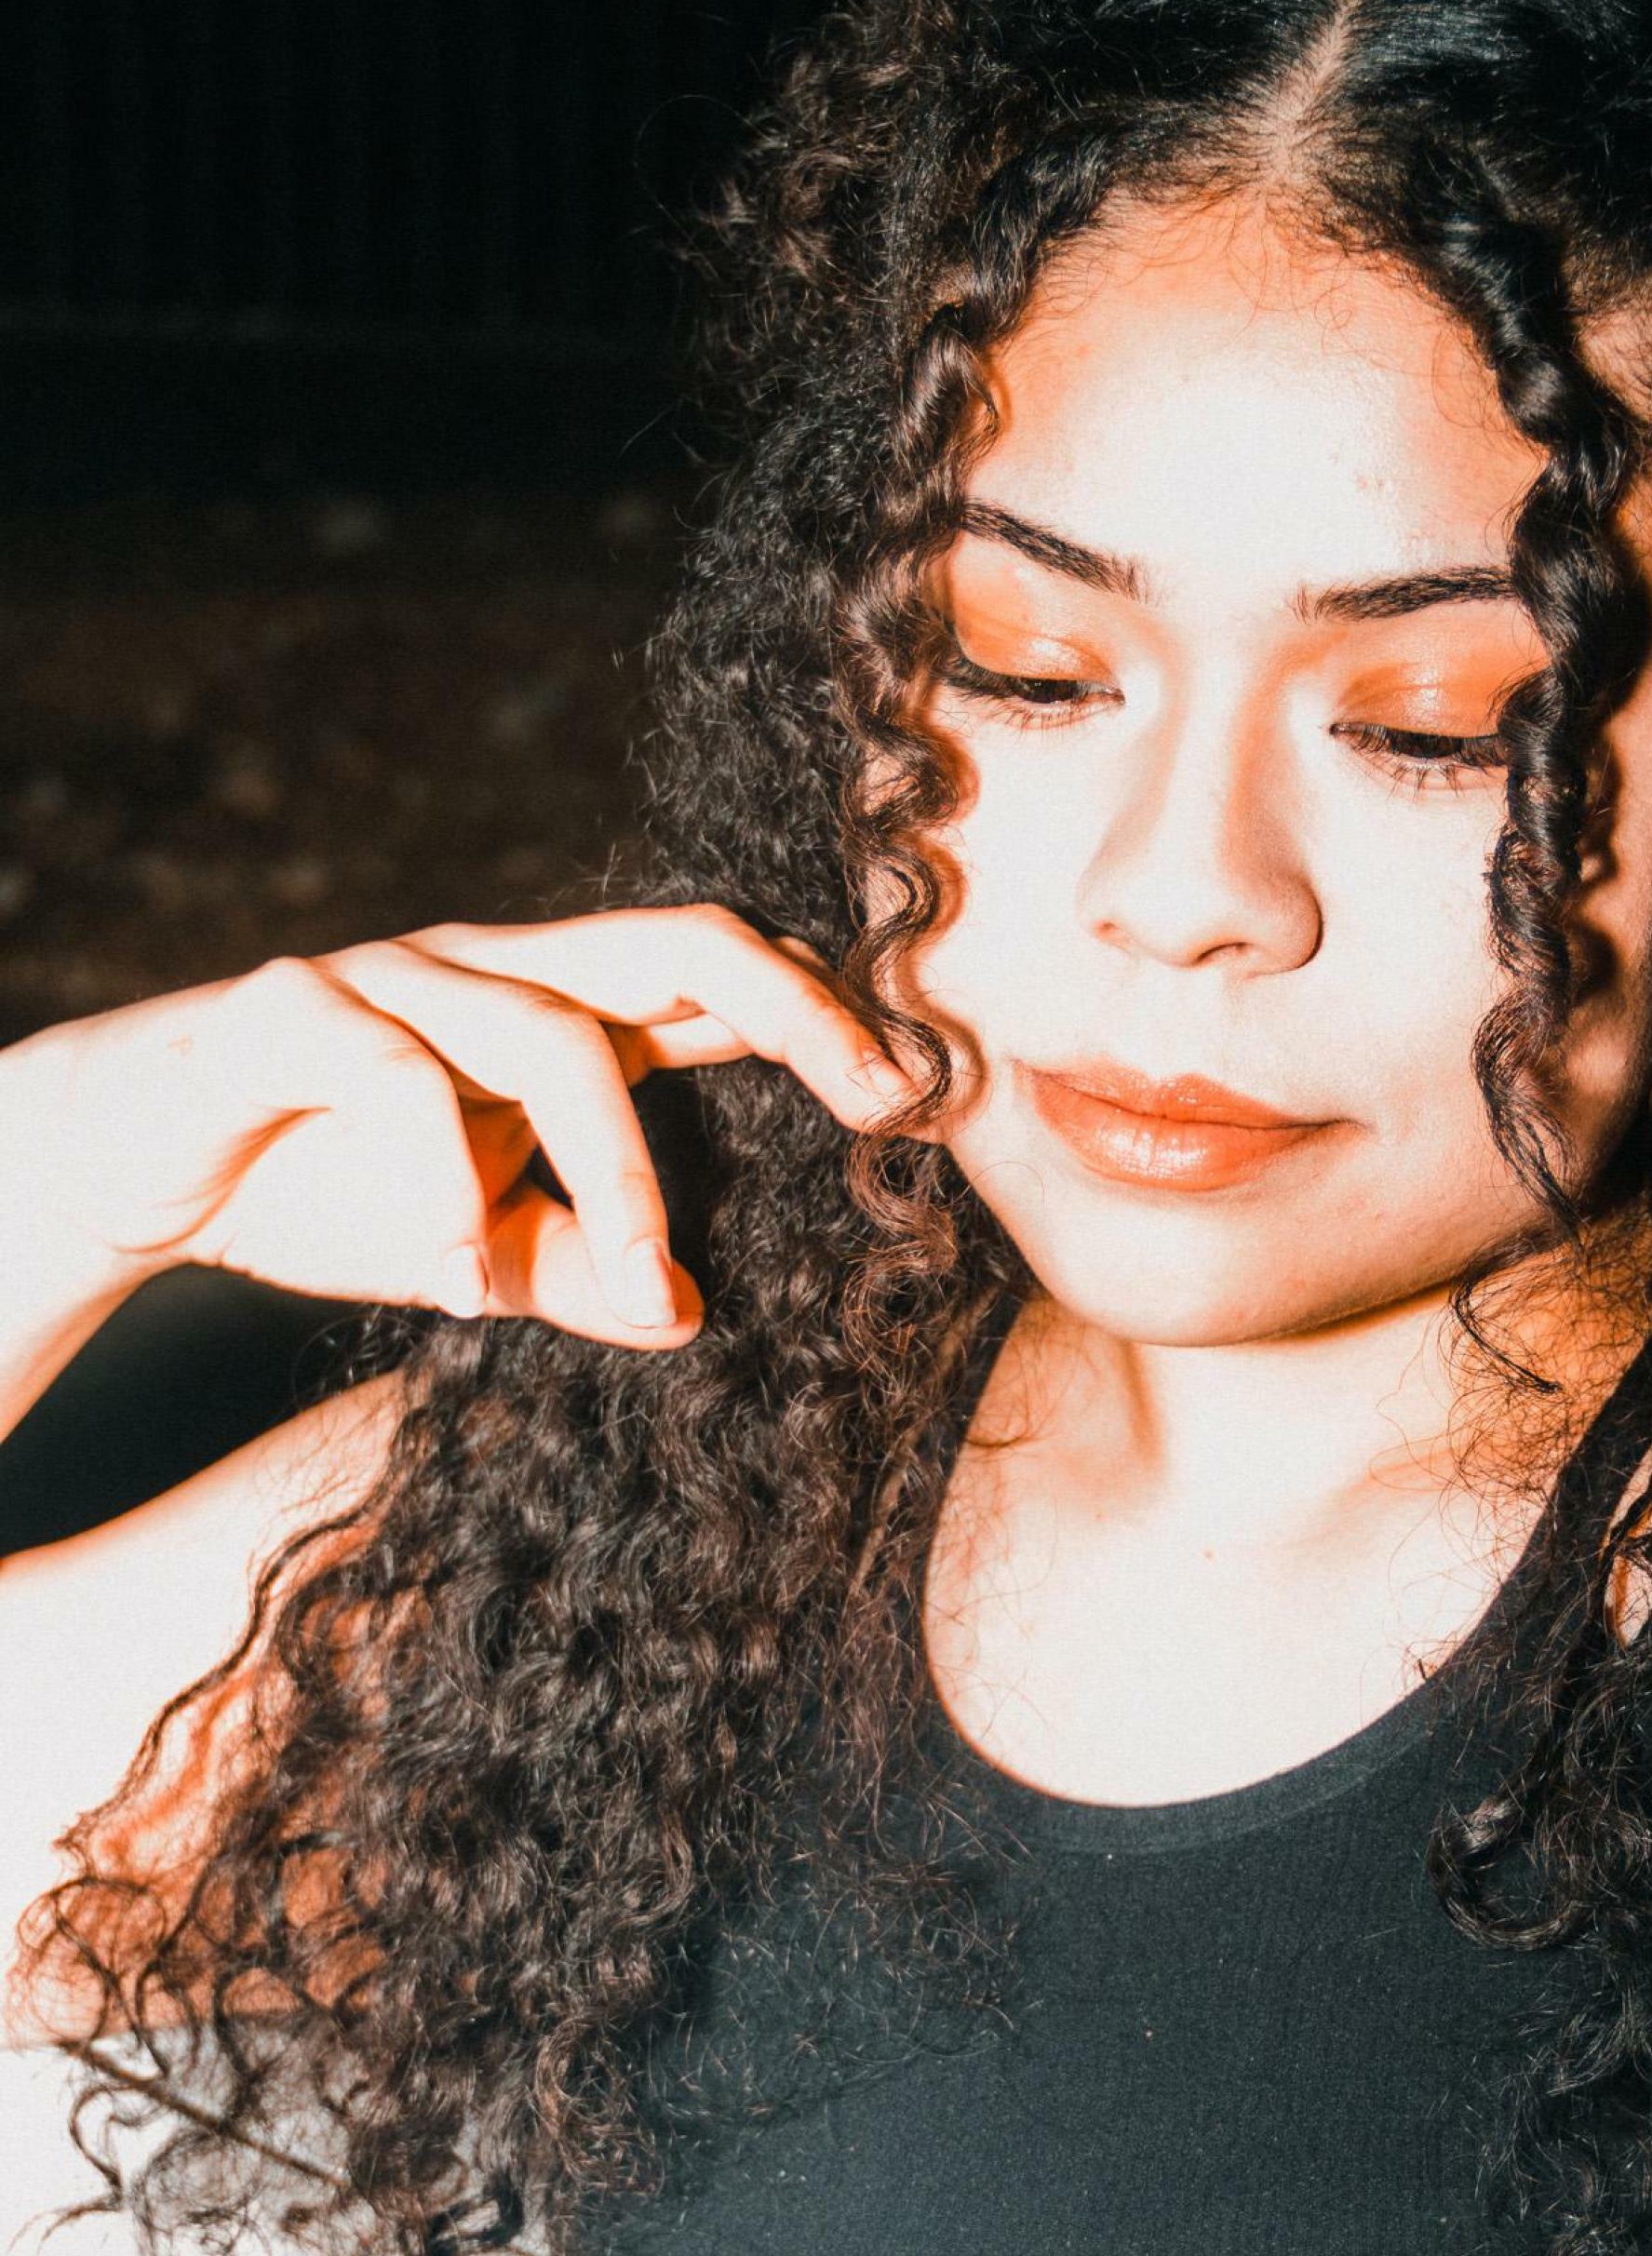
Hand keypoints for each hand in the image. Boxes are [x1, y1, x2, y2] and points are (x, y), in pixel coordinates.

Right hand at [0, 907, 910, 1350]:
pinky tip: (455, 1281)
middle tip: (879, 1101)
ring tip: (644, 1284)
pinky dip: (441, 1185)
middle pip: (680, 938)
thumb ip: (587, 1268)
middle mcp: (502, 970)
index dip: (830, 1019)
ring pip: (551, 1034)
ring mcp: (400, 975)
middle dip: (797, 1009)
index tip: (920, 1103)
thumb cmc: (332, 1189)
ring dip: (616, 1170)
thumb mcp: (485, 1249)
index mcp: (568, 1012)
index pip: (725, 979)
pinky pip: (393, 1078)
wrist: (127, 1167)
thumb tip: (690, 1317)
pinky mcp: (292, 1010)